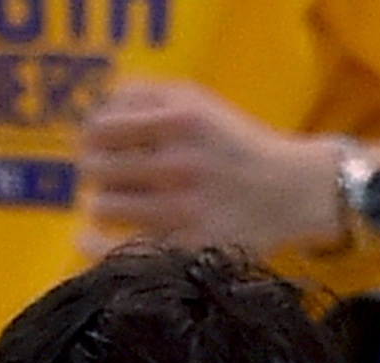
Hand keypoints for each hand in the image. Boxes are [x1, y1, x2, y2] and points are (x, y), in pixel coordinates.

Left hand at [79, 83, 342, 257]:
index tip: (99, 146)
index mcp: (178, 122)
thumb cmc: (236, 145)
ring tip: (115, 206)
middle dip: (96, 171)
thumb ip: (145, 95)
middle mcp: (178, 165)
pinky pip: (123, 250)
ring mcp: (181, 210)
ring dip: (101, 207)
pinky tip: (88, 241)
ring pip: (104, 208)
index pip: (101, 127)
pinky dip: (97, 248)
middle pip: (97, 168)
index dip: (92, 137)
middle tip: (108, 177)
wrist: (291, 191)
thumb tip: (96, 111)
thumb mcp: (197, 101)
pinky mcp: (187, 249)